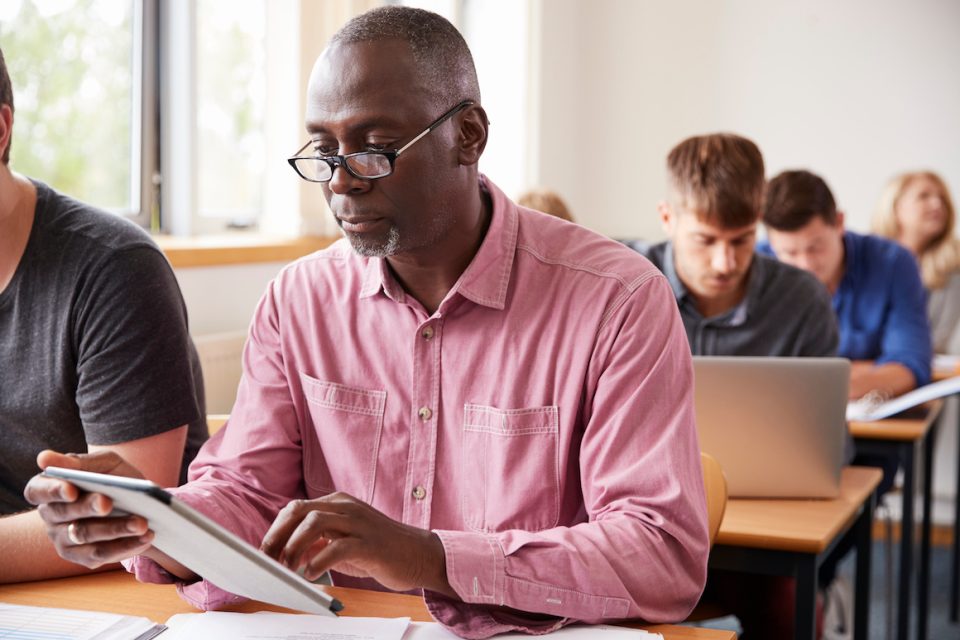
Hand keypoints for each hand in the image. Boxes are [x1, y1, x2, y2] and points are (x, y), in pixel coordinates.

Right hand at [23, 450, 153, 568]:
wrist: (141, 504)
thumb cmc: (115, 479)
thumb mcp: (105, 464)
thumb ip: (79, 462)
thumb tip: (44, 458)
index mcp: (49, 488)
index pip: (37, 490)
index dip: (51, 490)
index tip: (71, 489)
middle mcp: (51, 516)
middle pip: (63, 514)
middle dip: (87, 507)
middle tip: (108, 503)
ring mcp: (65, 540)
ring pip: (85, 536)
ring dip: (114, 529)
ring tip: (140, 523)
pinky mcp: (83, 557)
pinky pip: (102, 554)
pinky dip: (126, 545)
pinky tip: (146, 536)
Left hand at [260, 492, 454, 596]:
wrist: (420, 554)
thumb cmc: (380, 549)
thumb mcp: (344, 541)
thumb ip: (319, 541)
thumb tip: (288, 552)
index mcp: (338, 503)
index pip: (296, 508)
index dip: (275, 530)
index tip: (265, 552)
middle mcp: (346, 507)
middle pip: (299, 510)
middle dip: (278, 535)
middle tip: (269, 560)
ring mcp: (359, 523)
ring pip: (314, 523)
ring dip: (294, 547)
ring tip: (289, 569)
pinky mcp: (370, 543)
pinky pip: (337, 547)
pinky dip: (318, 562)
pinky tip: (312, 575)